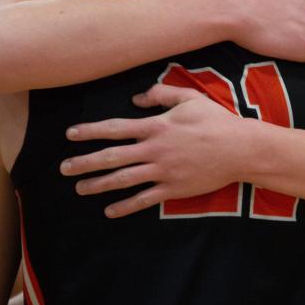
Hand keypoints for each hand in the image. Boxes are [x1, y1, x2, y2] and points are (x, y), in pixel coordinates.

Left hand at [60, 85, 250, 216]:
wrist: (240, 149)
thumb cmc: (216, 121)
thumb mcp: (190, 98)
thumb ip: (162, 94)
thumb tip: (138, 97)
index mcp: (156, 127)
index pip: (115, 129)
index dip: (90, 131)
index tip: (70, 134)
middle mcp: (154, 150)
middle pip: (112, 157)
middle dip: (85, 162)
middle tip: (64, 168)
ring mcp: (163, 171)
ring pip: (123, 180)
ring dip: (98, 185)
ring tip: (80, 188)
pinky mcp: (173, 189)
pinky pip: (145, 199)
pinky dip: (126, 206)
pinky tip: (110, 210)